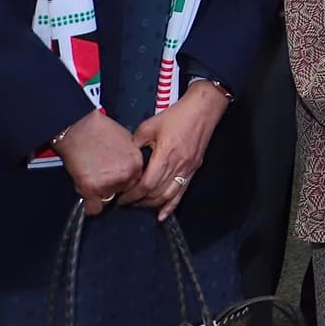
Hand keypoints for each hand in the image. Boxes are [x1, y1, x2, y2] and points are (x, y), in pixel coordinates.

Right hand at [53, 109, 142, 216]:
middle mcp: (126, 175)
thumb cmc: (100, 131)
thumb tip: (131, 169)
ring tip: (93, 177)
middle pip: (124, 192)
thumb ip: (131, 158)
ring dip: (101, 193)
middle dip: (115, 187)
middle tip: (103, 177)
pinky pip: (94, 208)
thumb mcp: (128, 141)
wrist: (80, 128)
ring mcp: (109, 183)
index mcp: (136, 163)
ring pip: (108, 198)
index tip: (122, 182)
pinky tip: (88, 197)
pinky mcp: (91, 188)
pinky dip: (90, 206)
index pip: (138, 183)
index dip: (128, 182)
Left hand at [128, 83, 228, 220]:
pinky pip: (181, 192)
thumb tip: (123, 158)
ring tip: (140, 205)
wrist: (203, 109)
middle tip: (126, 202)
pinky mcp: (194, 169)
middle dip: (139, 201)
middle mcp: (178, 165)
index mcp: (166, 154)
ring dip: (153, 204)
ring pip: (168, 196)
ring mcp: (188, 169)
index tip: (121, 197)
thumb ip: (135, 143)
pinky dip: (171, 206)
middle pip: (156, 193)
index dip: (132, 194)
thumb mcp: (149, 126)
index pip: (147, 184)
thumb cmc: (176, 116)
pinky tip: (162, 216)